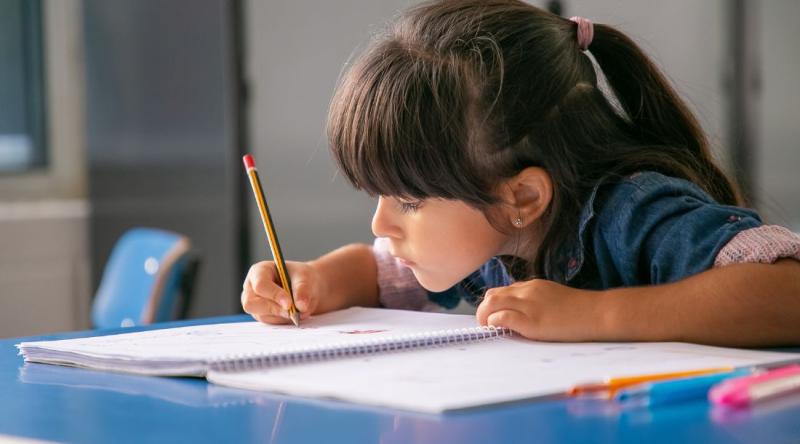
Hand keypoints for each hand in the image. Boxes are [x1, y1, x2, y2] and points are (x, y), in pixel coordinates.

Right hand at [241, 261, 327, 324]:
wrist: (306, 288)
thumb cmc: (301, 277)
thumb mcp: (305, 277)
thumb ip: (303, 289)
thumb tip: (301, 306)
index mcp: (259, 272)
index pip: (260, 285)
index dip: (274, 295)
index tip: (289, 303)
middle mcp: (252, 288)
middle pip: (251, 303)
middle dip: (274, 309)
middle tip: (293, 312)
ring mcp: (255, 304)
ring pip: (262, 316)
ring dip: (282, 316)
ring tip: (298, 310)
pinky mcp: (262, 315)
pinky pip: (270, 323)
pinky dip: (284, 320)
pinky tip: (294, 313)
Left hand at [475, 279, 603, 340]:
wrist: (598, 313)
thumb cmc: (581, 310)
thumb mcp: (554, 297)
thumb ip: (537, 301)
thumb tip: (522, 314)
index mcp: (533, 286)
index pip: (502, 291)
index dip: (495, 305)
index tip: (494, 317)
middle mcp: (527, 291)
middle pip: (492, 295)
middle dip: (484, 310)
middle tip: (486, 324)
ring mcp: (528, 305)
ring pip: (491, 303)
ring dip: (484, 317)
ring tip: (488, 329)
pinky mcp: (531, 321)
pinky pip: (501, 318)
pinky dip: (494, 324)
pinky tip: (499, 331)